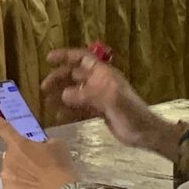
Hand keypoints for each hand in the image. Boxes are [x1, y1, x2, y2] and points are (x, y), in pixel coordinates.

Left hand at [0, 116, 78, 188]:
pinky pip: (12, 186)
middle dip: (21, 158)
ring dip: (20, 173)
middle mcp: (8, 158)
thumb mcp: (58, 147)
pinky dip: (20, 188)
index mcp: (19, 144)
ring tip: (37, 182)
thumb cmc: (60, 168)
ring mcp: (6, 176)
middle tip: (37, 166)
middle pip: (12, 155)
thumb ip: (46, 143)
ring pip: (10, 171)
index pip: (4, 129)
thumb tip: (43, 145)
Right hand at [41, 47, 181, 161]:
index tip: (48, 59)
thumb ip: (86, 95)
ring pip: (74, 92)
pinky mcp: (98, 111)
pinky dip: (68, 110)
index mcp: (103, 74)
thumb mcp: (110, 99)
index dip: (65, 56)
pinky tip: (59, 117)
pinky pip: (79, 107)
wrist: (145, 133)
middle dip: (58, 78)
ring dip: (61, 96)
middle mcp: (99, 82)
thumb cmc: (130, 112)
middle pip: (74, 75)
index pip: (82, 58)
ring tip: (47, 103)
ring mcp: (98, 97)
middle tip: (43, 88)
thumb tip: (63, 95)